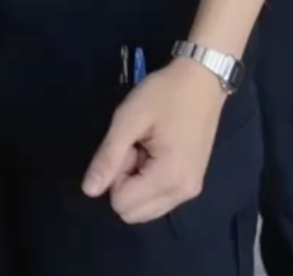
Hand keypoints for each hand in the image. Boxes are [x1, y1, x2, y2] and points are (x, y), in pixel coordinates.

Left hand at [83, 56, 226, 223]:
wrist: (203, 79)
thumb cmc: (165, 94)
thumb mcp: (129, 119)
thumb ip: (108, 157)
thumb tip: (89, 191)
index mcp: (169, 178)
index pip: (121, 203)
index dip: (115, 174)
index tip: (129, 145)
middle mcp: (183, 193)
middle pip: (133, 213)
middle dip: (125, 183)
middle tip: (137, 147)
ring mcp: (190, 191)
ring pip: (145, 209)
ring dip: (137, 183)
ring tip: (147, 148)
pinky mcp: (192, 184)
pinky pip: (159, 199)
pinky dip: (150, 182)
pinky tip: (158, 152)